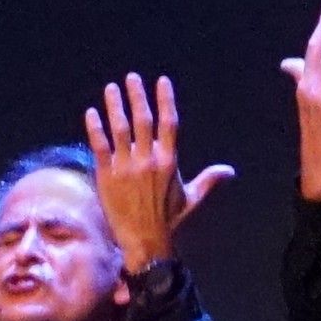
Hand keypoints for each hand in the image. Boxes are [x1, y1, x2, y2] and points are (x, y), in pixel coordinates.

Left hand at [89, 72, 226, 268]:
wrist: (144, 242)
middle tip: (131, 78)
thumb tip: (230, 171)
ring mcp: (125, 167)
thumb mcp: (192, 199)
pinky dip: (95, 128)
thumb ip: (208, 180)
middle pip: (142, 120)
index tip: (161, 81)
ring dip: (114, 106)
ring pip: (119, 129)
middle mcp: (147, 160)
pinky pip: (99, 146)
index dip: (165, 99)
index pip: (169, 122)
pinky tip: (91, 113)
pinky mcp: (106, 176)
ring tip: (111, 88)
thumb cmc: (169, 220)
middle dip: (137, 96)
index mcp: (169, 161)